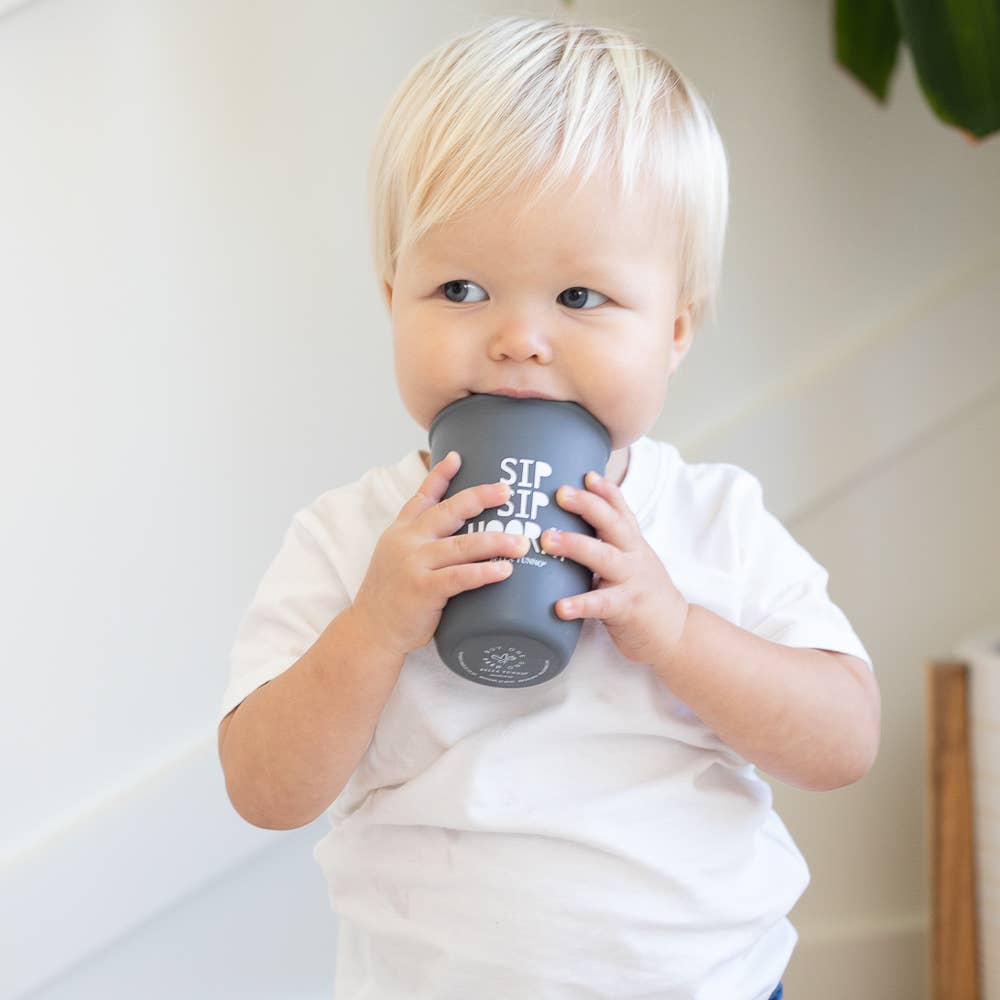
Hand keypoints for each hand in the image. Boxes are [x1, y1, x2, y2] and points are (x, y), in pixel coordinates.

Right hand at [351, 451, 530, 658]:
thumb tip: (457, 530)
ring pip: (462, 545)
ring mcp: (414, 564)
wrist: (371, 631)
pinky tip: (505, 570)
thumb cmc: (392, 597)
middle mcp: (407, 541)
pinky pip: (460, 577)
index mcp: (401, 531)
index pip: (423, 496)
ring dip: (495, 540)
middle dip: (480, 498)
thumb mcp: (397, 558)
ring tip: (522, 541)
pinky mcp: (423, 589)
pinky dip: (485, 572)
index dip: (440, 475)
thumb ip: (421, 541)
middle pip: (449, 511)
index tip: (458, 457)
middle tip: (507, 491)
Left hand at [540, 470, 688, 666]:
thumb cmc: (644, 595)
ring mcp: (631, 581)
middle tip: (559, 493)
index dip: (605, 490)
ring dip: (574, 545)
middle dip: (586, 505)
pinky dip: (579, 604)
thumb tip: (572, 525)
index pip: (621, 510)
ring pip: (603, 557)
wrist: (676, 633)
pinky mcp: (626, 608)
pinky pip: (600, 604)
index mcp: (632, 544)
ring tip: (547, 539)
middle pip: (611, 524)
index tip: (587, 474)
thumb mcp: (632, 562)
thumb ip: (609, 544)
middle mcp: (633, 556)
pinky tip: (559, 607)